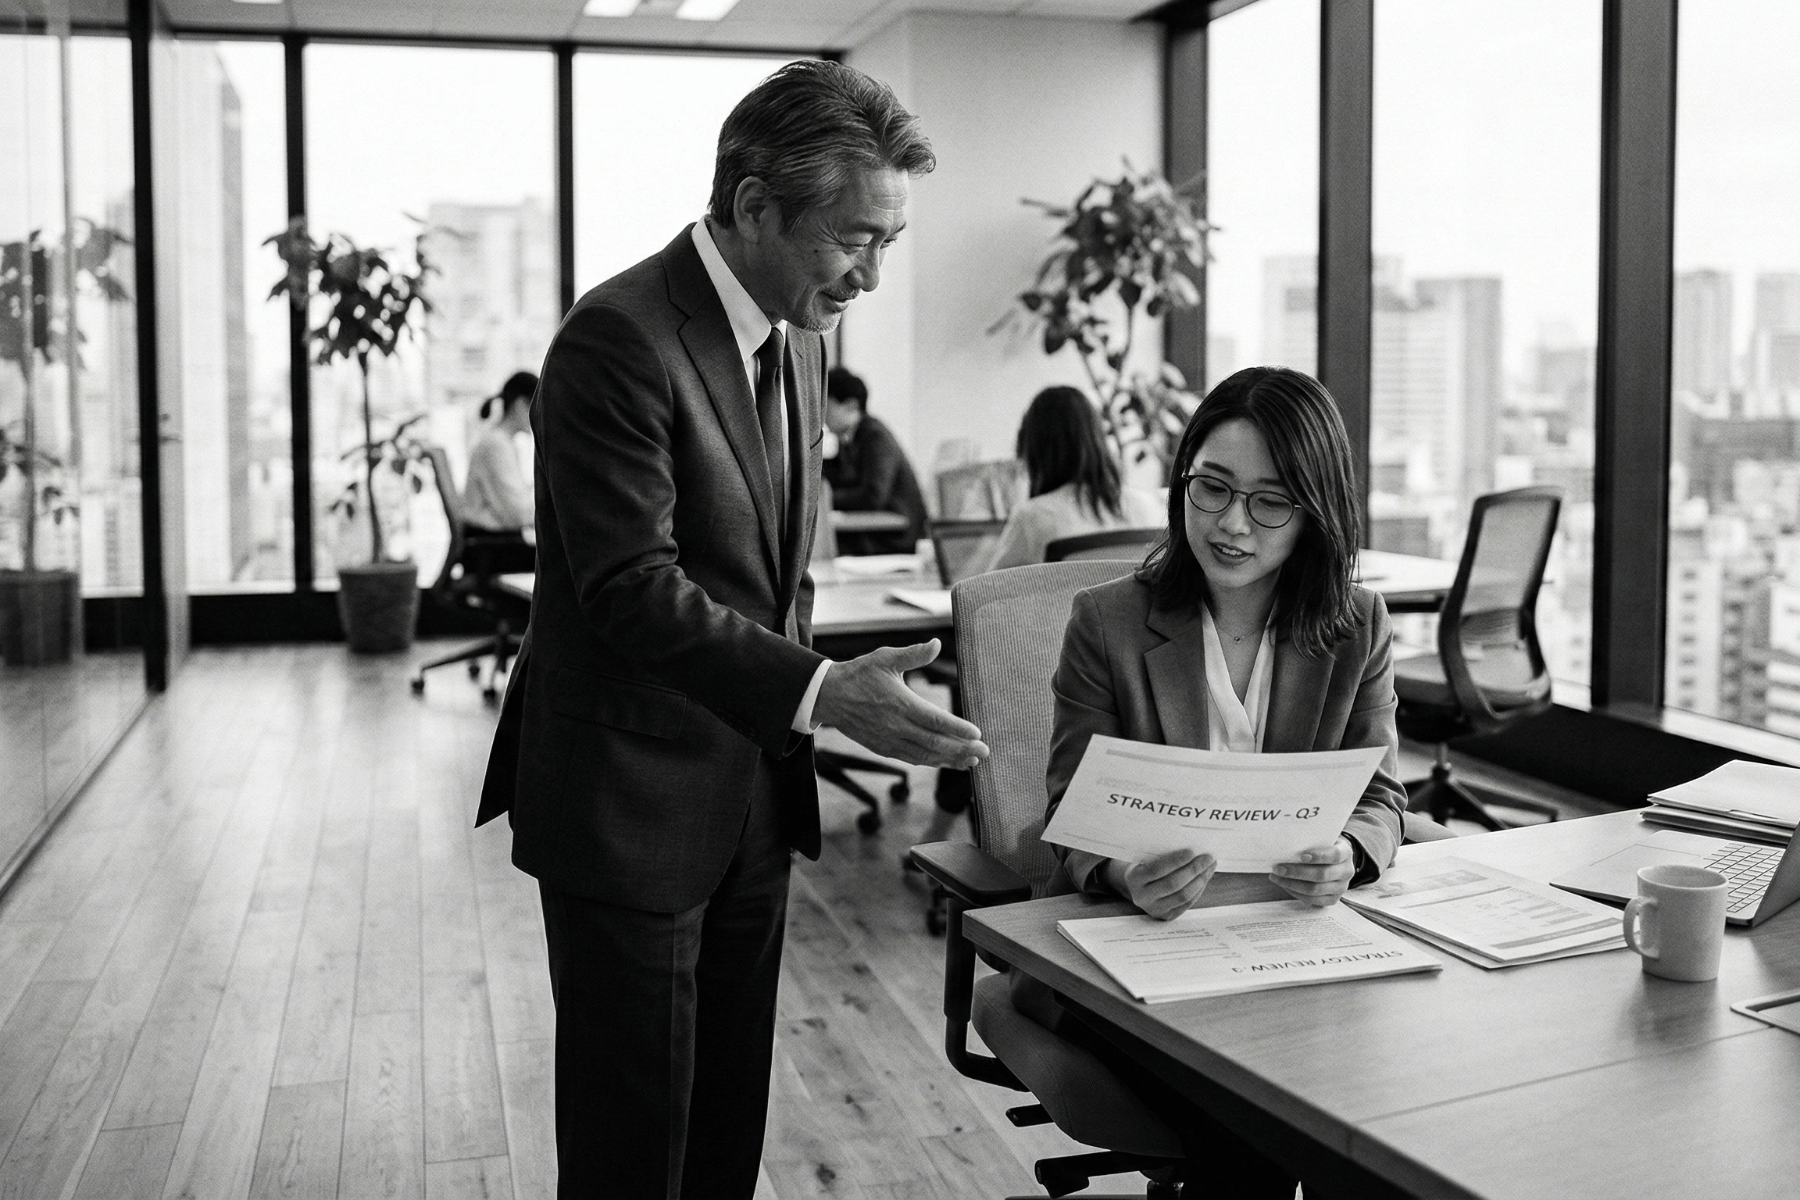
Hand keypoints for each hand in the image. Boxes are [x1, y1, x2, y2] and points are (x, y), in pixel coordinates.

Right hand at [813, 639, 988, 769]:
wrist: (829, 696)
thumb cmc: (859, 674)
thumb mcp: (885, 658)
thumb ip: (913, 654)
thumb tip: (937, 644)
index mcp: (900, 703)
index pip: (935, 720)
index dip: (958, 729)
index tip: (978, 733)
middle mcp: (896, 726)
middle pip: (934, 743)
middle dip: (962, 749)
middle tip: (984, 752)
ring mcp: (889, 740)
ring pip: (925, 755)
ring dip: (950, 760)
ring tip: (972, 762)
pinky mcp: (884, 748)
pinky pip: (912, 759)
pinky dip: (932, 762)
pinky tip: (947, 761)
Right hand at [1103, 849, 1216, 920]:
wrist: (1136, 887)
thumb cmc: (1144, 866)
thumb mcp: (1144, 858)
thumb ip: (1160, 854)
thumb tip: (1190, 847)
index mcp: (1134, 878)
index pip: (1157, 869)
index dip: (1176, 861)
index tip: (1192, 851)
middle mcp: (1142, 896)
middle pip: (1173, 884)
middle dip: (1194, 869)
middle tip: (1208, 857)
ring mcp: (1154, 908)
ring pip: (1183, 896)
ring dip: (1201, 879)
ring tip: (1210, 866)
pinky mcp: (1167, 915)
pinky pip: (1187, 903)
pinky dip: (1198, 889)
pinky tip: (1204, 878)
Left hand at [1271, 838, 1355, 906]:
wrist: (1334, 861)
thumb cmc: (1323, 846)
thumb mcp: (1322, 839)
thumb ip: (1310, 841)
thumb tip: (1287, 845)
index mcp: (1346, 852)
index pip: (1335, 855)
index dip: (1318, 856)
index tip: (1301, 856)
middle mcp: (1347, 871)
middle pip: (1322, 875)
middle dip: (1297, 872)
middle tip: (1278, 868)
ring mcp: (1341, 887)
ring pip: (1315, 890)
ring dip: (1292, 884)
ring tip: (1276, 876)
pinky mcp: (1333, 899)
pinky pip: (1313, 900)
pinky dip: (1296, 893)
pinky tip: (1285, 885)